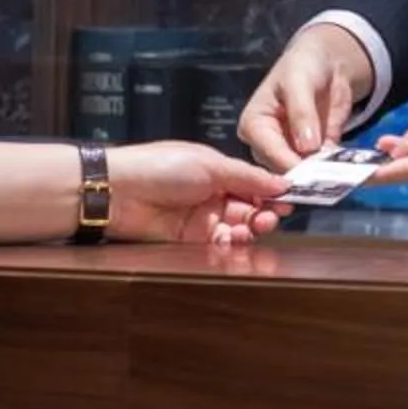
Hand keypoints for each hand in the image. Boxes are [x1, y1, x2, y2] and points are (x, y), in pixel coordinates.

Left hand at [104, 140, 288, 244]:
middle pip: (250, 208)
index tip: (288, 201)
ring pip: (237, 228)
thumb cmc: (160, 166)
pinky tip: (230, 239)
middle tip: (270, 218)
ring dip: (249, 229)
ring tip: (252, 228)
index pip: (254, 184)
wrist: (119, 191)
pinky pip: (218, 243)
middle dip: (264, 214)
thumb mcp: (211, 165)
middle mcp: (213, 194)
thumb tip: (282, 182)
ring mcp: (202, 217)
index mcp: (218, 170)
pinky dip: (229, 243)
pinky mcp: (190, 239)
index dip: (272, 193)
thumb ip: (248, 177)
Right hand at [238, 24, 375, 170]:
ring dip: (324, 179)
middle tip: (331, 180)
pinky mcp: (313, 158)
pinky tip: (354, 175)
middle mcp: (267, 146)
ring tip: (344, 179)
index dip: (289, 163)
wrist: (327, 64)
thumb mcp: (299, 81)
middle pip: (283, 170)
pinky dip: (339, 173)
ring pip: (304, 176)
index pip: (269, 151)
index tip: (311, 174)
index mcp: (254, 125)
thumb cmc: (303, 66)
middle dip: (307, 177)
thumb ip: (301, 112)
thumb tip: (307, 147)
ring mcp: (290, 154)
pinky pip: (325, 171)